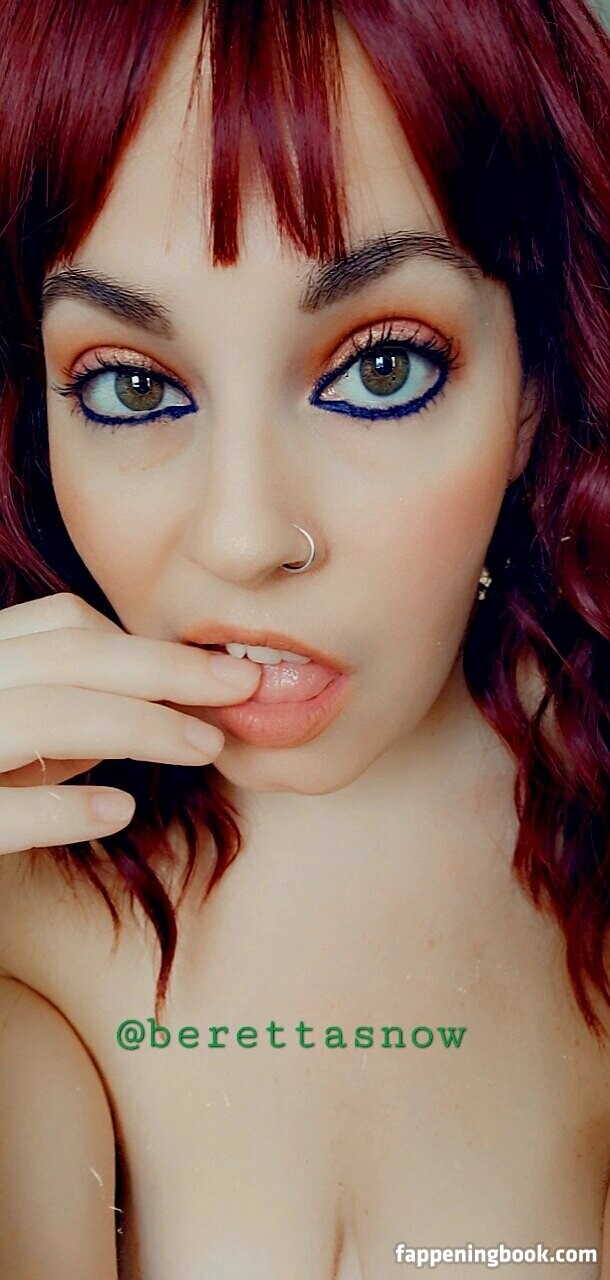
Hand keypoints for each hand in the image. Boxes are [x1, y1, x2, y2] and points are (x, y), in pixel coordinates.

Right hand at [0, 592, 260, 853]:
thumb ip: (70, 713)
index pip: (62, 626)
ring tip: (203, 746)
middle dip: (165, 671)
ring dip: (137, 724)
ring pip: (44, 713)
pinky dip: (62, 806)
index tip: (216, 670)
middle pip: (67, 658)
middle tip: (238, 692)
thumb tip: (163, 700)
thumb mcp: (19, 738)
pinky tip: (119, 810)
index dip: (148, 644)